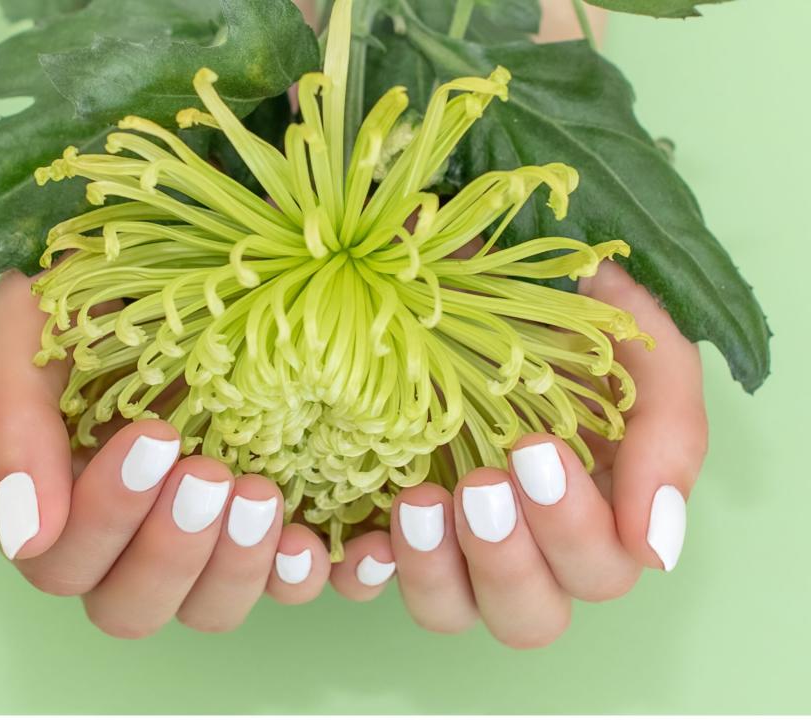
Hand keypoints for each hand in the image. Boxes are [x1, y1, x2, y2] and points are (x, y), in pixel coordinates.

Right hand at [0, 272, 331, 637]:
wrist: (189, 260)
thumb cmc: (101, 296)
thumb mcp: (33, 332)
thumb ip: (11, 423)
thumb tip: (29, 536)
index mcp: (59, 501)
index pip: (61, 561)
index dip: (104, 518)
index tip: (152, 438)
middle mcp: (127, 537)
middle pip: (132, 608)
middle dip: (170, 551)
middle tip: (208, 475)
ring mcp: (204, 538)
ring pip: (209, 610)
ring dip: (235, 569)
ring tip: (262, 496)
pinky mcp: (271, 525)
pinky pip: (290, 584)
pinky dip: (304, 575)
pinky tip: (316, 538)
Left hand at [326, 262, 707, 646]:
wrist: (477, 270)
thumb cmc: (568, 318)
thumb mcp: (642, 355)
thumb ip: (670, 439)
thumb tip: (656, 549)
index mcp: (592, 515)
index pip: (598, 570)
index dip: (573, 532)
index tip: (537, 451)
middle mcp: (524, 545)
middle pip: (527, 617)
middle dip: (505, 561)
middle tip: (482, 486)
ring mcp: (449, 540)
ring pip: (450, 613)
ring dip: (434, 574)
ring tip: (417, 504)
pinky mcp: (385, 520)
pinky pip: (366, 584)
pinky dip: (365, 574)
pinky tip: (365, 538)